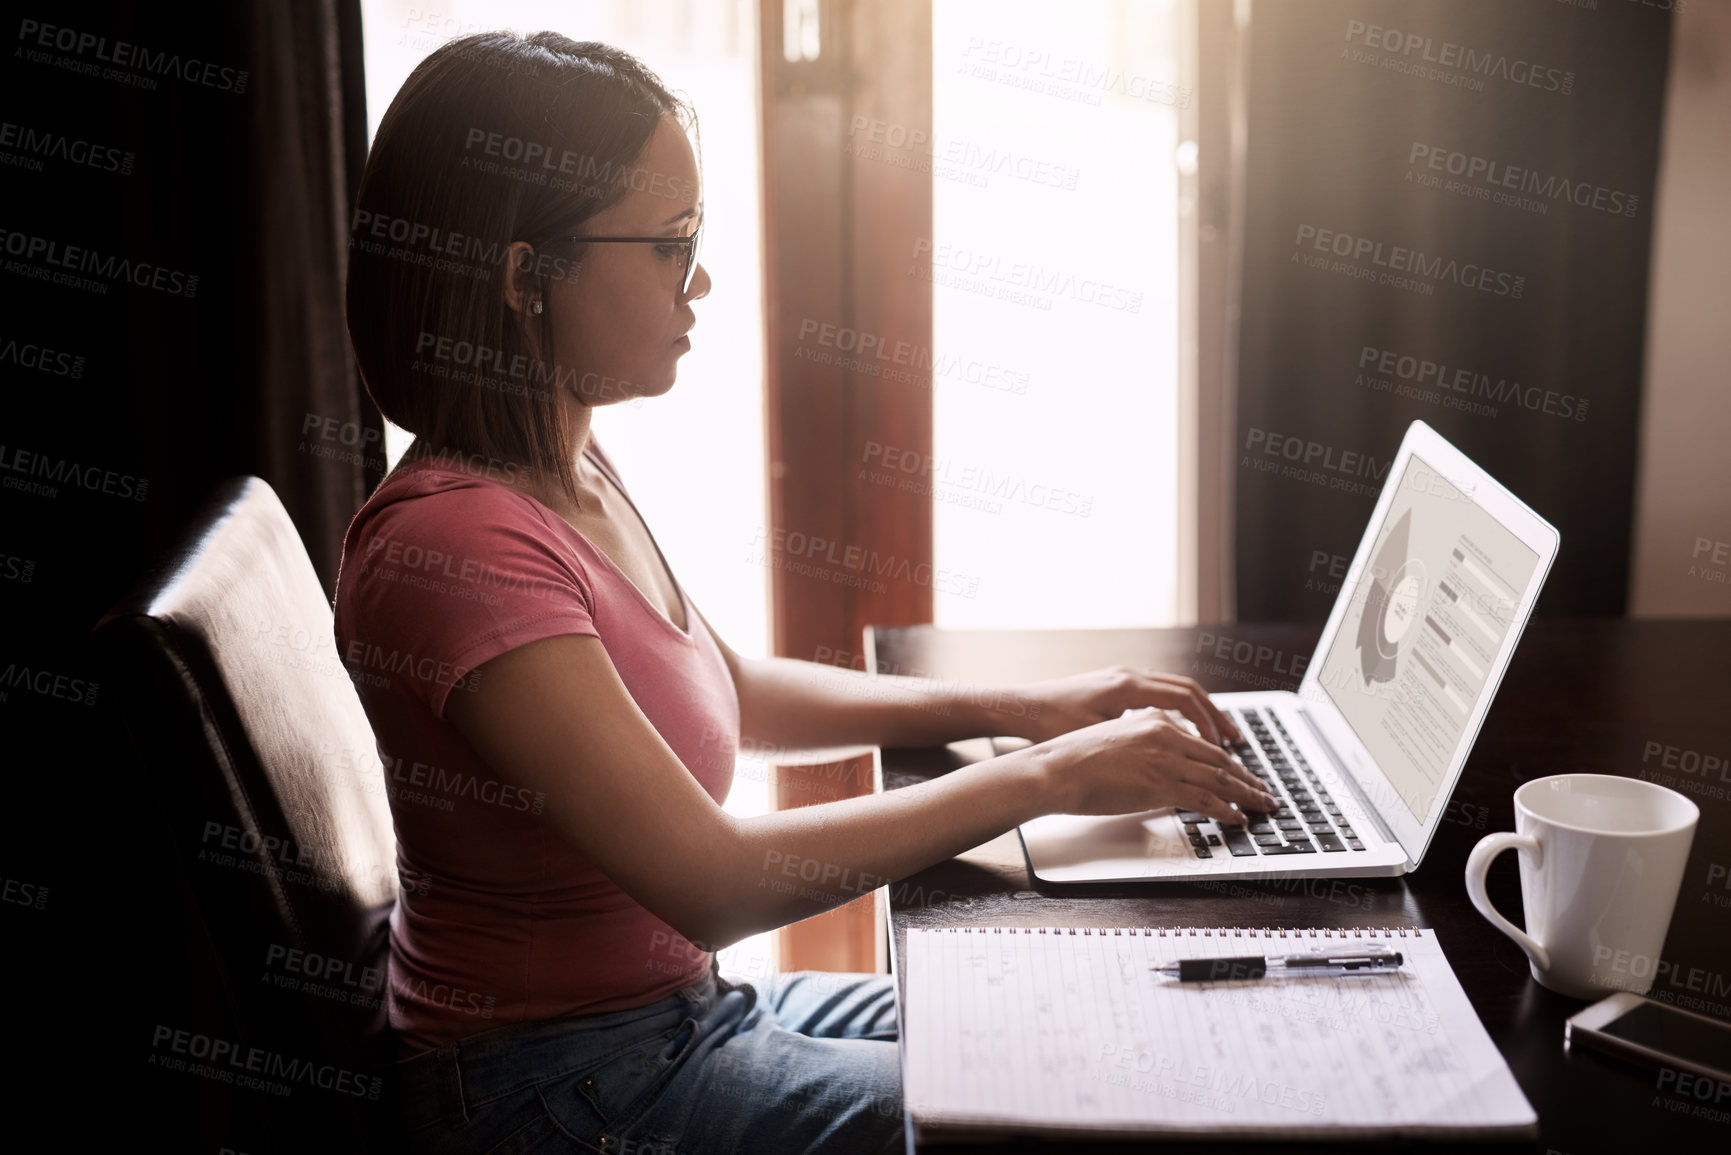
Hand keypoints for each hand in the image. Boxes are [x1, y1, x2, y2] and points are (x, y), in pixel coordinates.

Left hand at [1008, 665, 1243, 746]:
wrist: (1019, 709)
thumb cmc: (1049, 726)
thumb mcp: (1095, 741)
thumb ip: (1134, 751)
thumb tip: (1169, 771)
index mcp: (1127, 687)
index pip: (1185, 699)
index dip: (1210, 723)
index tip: (1227, 746)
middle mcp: (1129, 676)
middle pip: (1188, 690)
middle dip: (1215, 717)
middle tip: (1237, 742)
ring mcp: (1122, 678)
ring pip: (1175, 689)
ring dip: (1200, 712)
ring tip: (1219, 737)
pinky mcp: (1115, 686)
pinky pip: (1158, 692)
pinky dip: (1179, 708)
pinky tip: (1186, 729)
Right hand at [1037, 710, 1276, 824]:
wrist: (1055, 769)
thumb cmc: (1075, 760)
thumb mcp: (1116, 742)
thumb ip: (1145, 750)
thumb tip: (1163, 772)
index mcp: (1155, 720)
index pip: (1203, 743)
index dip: (1229, 761)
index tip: (1242, 773)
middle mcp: (1165, 734)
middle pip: (1220, 759)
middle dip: (1247, 778)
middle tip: (1264, 791)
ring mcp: (1164, 759)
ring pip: (1220, 779)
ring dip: (1246, 795)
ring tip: (1262, 806)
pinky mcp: (1160, 784)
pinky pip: (1206, 800)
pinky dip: (1227, 811)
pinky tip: (1238, 818)